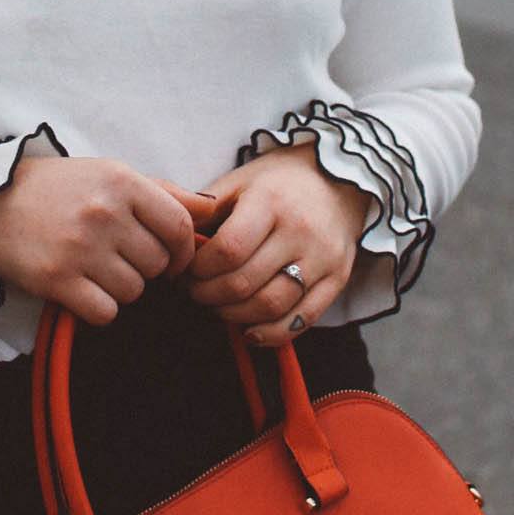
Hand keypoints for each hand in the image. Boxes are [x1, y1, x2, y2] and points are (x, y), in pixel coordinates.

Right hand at [0, 156, 207, 327]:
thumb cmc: (58, 188)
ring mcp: (80, 247)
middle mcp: (104, 212)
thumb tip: (211, 209)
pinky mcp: (57, 279)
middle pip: (157, 264)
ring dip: (122, 288)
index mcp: (121, 181)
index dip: (183, 252)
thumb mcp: (109, 174)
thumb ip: (162, 193)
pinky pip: (105, 312)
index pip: (179, 226)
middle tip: (121, 260)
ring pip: (134, 291)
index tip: (172, 260)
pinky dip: (99, 308)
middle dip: (147, 269)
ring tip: (97, 270)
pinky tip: (83, 289)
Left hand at [178, 142, 370, 344]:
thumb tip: (173, 240)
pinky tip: (249, 331)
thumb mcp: (240, 181)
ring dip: (234, 316)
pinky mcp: (337, 279)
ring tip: (218, 306)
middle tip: (194, 291)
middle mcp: (301, 231)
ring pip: (271, 306)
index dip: (198, 268)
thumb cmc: (280, 181)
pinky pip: (303, 319)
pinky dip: (272, 334)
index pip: (228, 250)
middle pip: (245, 282)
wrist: (340, 180)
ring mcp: (322, 258)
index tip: (185, 269)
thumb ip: (206, 210)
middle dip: (208, 295)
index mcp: (271, 202)